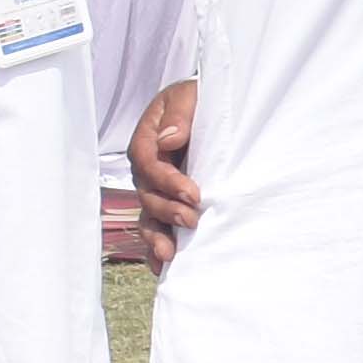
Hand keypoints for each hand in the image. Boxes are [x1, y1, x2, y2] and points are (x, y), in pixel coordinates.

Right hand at [130, 80, 201, 268]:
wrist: (215, 108)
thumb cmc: (200, 99)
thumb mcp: (189, 96)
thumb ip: (179, 114)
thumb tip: (168, 139)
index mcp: (148, 138)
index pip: (147, 162)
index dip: (166, 180)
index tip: (192, 193)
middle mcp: (148, 166)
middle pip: (147, 193)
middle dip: (167, 210)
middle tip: (192, 220)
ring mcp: (157, 186)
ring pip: (148, 215)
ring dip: (156, 236)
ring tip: (169, 254)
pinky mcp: (169, 201)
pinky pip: (156, 226)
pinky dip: (156, 246)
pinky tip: (162, 266)